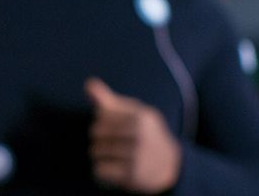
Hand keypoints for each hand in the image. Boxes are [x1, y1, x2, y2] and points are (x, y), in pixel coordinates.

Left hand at [85, 78, 180, 193]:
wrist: (170, 165)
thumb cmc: (145, 133)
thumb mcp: (133, 113)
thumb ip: (109, 100)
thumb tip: (88, 83)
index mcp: (140, 116)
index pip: (102, 115)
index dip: (102, 122)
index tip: (113, 128)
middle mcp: (140, 135)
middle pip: (96, 133)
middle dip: (98, 139)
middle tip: (110, 144)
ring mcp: (137, 156)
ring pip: (96, 152)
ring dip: (99, 156)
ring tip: (111, 157)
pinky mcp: (132, 175)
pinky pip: (99, 170)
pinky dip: (101, 172)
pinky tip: (112, 169)